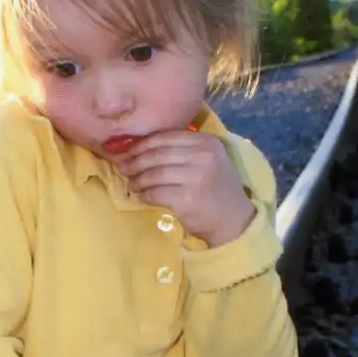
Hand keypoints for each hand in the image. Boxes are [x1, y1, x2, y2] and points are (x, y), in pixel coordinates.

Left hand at [116, 130, 255, 246]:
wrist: (233, 220)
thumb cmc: (216, 189)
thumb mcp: (209, 160)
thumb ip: (185, 149)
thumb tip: (143, 146)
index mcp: (207, 142)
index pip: (167, 136)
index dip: (143, 143)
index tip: (129, 150)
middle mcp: (203, 156)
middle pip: (158, 154)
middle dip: (136, 160)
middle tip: (123, 167)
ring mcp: (195, 177)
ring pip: (155, 173)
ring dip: (138, 179)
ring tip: (131, 183)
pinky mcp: (186, 199)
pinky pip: (156, 193)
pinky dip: (145, 195)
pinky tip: (141, 196)